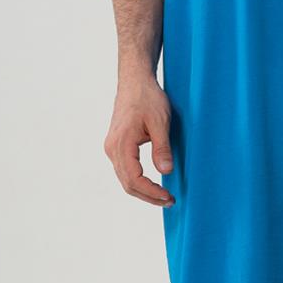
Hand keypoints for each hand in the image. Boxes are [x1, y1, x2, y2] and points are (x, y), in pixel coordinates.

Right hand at [104, 72, 175, 205]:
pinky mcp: (116, 145)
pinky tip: (152, 184)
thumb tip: (165, 171)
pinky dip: (138, 181)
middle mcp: (112, 148)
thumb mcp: (160, 122)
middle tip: (170, 201)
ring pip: (125, 179)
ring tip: (163, 196)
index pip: (134, 179)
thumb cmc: (147, 97)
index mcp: (121, 144)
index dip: (151, 192)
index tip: (168, 197)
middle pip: (127, 184)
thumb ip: (162, 148)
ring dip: (143, 191)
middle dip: (149, 196)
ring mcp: (112, 147)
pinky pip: (125, 170)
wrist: (135, 81)